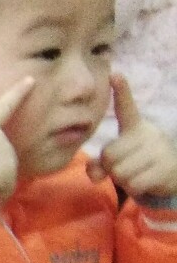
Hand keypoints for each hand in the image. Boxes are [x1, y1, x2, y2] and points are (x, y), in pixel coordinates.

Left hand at [91, 76, 176, 198]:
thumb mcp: (119, 160)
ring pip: (119, 172)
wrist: (173, 173)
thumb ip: (100, 164)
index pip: (127, 107)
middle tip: (125, 166)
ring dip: (122, 180)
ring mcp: (157, 150)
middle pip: (109, 155)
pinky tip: (145, 181)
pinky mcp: (164, 168)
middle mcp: (147, 134)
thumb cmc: (139, 162)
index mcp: (135, 127)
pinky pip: (133, 184)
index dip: (122, 91)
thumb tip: (92, 172)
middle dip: (110, 166)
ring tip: (137, 173)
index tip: (114, 74)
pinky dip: (134, 188)